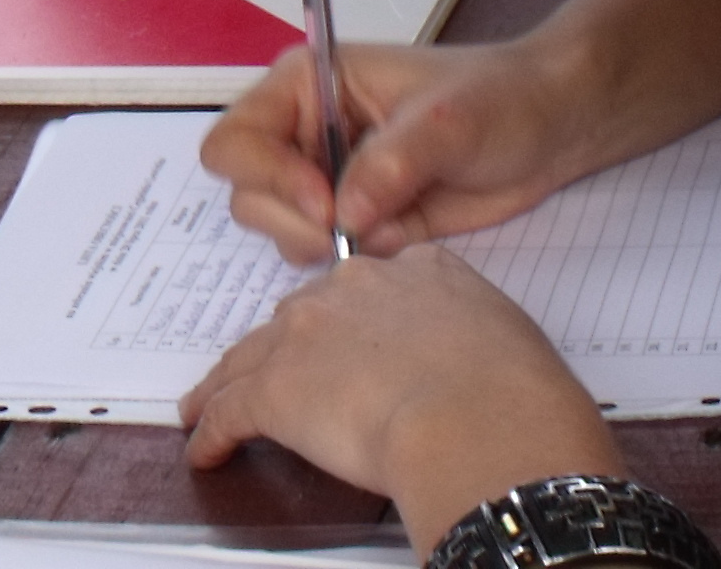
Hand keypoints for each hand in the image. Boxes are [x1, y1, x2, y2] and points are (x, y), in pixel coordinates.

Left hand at [179, 247, 618, 546]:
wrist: (480, 421)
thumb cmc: (517, 396)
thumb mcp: (510, 336)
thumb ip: (477, 332)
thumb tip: (472, 359)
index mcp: (420, 273)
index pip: (373, 288)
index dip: (356, 318)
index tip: (349, 339)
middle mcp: (354, 291)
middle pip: (304, 317)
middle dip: (291, 349)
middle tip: (285, 380)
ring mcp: (308, 335)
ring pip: (252, 357)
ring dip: (229, 384)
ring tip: (208, 405)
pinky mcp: (276, 388)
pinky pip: (231, 409)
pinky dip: (213, 430)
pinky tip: (204, 447)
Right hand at [202, 37, 602, 262]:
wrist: (550, 131)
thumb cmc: (497, 101)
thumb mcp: (446, 122)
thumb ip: (390, 164)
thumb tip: (343, 217)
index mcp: (305, 87)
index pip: (237, 138)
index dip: (268, 176)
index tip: (326, 204)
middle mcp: (304, 133)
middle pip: (246, 191)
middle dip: (289, 220)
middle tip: (346, 236)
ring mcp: (328, 179)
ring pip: (277, 227)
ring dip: (313, 244)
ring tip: (378, 237)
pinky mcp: (359, 219)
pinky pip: (323, 252)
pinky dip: (346, 262)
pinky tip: (394, 246)